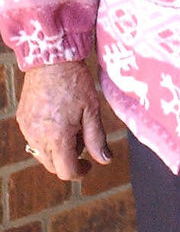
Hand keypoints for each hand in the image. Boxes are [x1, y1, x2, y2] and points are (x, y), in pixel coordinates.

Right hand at [17, 60, 111, 179]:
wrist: (52, 59)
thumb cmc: (75, 82)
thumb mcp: (92, 110)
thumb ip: (97, 138)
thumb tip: (104, 160)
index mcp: (57, 138)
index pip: (66, 171)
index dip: (80, 172)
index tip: (89, 165)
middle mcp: (38, 138)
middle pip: (52, 166)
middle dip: (68, 160)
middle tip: (82, 138)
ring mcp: (27, 129)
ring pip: (41, 154)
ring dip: (56, 150)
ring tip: (70, 125)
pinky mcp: (22, 120)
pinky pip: (33, 139)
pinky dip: (46, 138)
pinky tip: (57, 119)